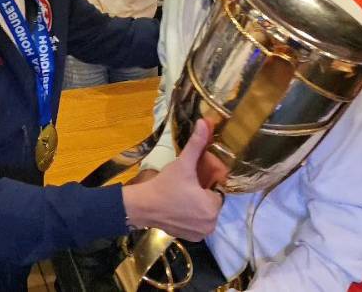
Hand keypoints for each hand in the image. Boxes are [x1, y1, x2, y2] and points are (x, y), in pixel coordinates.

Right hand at [121, 120, 222, 241]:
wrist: (143, 206)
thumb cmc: (165, 185)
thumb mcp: (183, 163)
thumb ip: (197, 143)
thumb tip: (205, 122)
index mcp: (213, 207)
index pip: (217, 190)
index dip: (206, 183)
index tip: (193, 179)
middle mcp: (211, 224)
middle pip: (212, 202)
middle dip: (202, 193)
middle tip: (186, 186)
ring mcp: (200, 234)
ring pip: (205, 212)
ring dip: (197, 205)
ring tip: (182, 196)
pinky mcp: (191, 238)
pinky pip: (197, 224)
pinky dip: (191, 216)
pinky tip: (179, 207)